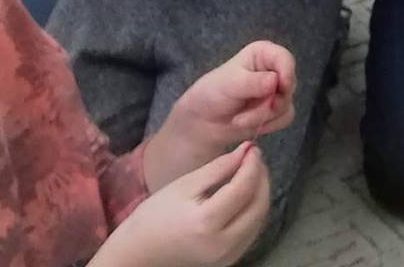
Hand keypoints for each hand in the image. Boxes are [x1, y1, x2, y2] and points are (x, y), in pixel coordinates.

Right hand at [98, 143, 270, 266]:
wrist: (141, 251)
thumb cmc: (156, 214)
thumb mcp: (184, 185)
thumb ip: (218, 168)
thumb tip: (246, 151)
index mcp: (207, 222)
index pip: (243, 188)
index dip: (252, 165)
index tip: (253, 148)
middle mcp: (223, 243)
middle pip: (258, 205)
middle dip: (261, 178)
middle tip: (254, 158)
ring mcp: (228, 255)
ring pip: (259, 219)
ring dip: (261, 193)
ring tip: (251, 173)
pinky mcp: (230, 260)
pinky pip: (251, 231)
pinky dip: (253, 210)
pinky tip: (245, 195)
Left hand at [169, 42, 298, 152]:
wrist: (204, 121)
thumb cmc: (213, 93)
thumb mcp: (230, 84)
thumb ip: (252, 82)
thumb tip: (275, 81)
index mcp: (263, 54)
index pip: (285, 58)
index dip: (287, 73)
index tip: (280, 88)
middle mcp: (273, 70)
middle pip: (289, 86)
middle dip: (268, 103)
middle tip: (246, 113)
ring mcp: (276, 91)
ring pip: (286, 105)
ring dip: (263, 117)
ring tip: (239, 119)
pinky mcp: (276, 109)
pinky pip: (285, 118)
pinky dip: (268, 125)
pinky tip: (250, 125)